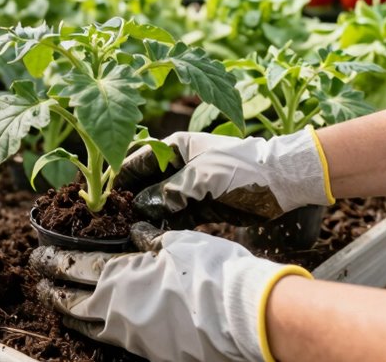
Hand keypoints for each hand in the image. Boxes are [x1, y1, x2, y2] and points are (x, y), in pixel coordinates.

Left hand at [31, 222, 310, 361]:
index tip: (38, 255)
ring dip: (69, 312)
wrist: (244, 315)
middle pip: (71, 300)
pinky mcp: (149, 353)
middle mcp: (117, 310)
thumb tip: (131, 231)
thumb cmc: (211, 272)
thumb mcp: (176, 241)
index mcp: (119, 277)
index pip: (73, 266)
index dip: (52, 260)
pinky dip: (95, 328)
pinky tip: (97, 323)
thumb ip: (147, 237)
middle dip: (52, 290)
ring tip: (59, 304)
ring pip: (87, 325)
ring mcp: (131, 336)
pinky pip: (111, 339)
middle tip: (39, 282)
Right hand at [118, 128, 332, 226]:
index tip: (101, 200)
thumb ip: (167, 192)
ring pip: (159, 202)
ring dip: (145, 217)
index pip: (136, 161)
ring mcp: (191, 186)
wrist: (284, 182)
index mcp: (175, 147)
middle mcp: (178, 165)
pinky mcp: (203, 205)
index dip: (118, 180)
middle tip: (111, 223)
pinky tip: (151, 238)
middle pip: (145, 183)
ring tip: (126, 234)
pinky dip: (164, 226)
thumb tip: (139, 207)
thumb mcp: (201, 179)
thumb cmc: (242, 169)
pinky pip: (176, 216)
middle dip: (129, 201)